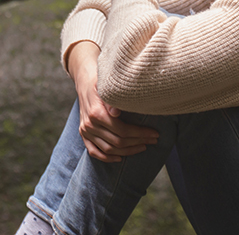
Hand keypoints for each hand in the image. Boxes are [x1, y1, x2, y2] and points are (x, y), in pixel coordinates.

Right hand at [67, 41, 158, 162]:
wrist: (85, 80)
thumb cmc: (101, 80)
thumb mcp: (107, 84)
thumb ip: (111, 99)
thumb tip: (116, 113)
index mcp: (96, 113)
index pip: (122, 130)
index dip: (140, 134)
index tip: (154, 133)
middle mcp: (89, 125)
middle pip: (117, 142)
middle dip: (138, 142)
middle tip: (153, 140)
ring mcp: (85, 131)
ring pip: (108, 150)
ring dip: (127, 151)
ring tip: (143, 146)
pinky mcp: (83, 135)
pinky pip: (94, 152)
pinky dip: (107, 158)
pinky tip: (120, 158)